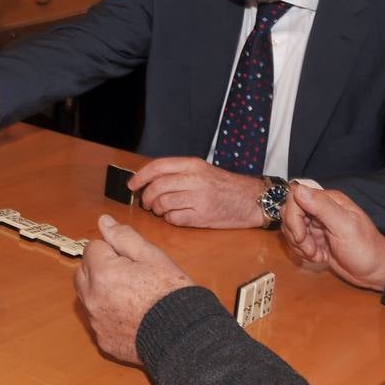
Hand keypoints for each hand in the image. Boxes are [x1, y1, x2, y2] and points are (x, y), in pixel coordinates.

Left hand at [75, 214, 197, 364]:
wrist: (184, 335)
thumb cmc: (171, 293)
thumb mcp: (152, 256)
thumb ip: (124, 237)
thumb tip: (104, 222)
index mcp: (102, 272)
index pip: (92, 247)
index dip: (112, 249)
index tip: (131, 260)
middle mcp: (92, 298)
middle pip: (83, 272)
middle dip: (99, 268)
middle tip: (128, 273)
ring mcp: (96, 322)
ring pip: (87, 297)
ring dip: (101, 291)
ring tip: (131, 295)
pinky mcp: (103, 340)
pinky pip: (98, 320)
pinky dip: (108, 315)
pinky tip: (131, 316)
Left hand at [128, 157, 265, 228]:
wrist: (251, 199)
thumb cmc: (225, 185)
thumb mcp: (202, 170)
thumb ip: (178, 172)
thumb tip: (148, 180)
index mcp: (193, 164)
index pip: (158, 167)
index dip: (140, 176)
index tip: (132, 185)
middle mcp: (195, 179)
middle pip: (157, 187)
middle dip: (147, 198)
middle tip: (148, 203)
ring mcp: (199, 198)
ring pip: (163, 204)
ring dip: (158, 210)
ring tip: (163, 210)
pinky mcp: (202, 216)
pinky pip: (174, 219)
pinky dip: (170, 219)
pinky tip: (176, 216)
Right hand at [281, 183, 384, 290]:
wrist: (374, 272)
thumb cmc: (365, 249)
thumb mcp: (345, 227)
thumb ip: (322, 207)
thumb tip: (299, 190)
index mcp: (329, 201)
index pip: (296, 198)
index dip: (293, 217)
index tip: (300, 237)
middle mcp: (320, 209)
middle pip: (290, 213)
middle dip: (296, 234)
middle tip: (311, 250)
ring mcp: (316, 225)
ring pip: (291, 228)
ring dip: (300, 246)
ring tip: (317, 256)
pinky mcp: (315, 239)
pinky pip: (297, 241)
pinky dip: (303, 252)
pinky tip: (319, 258)